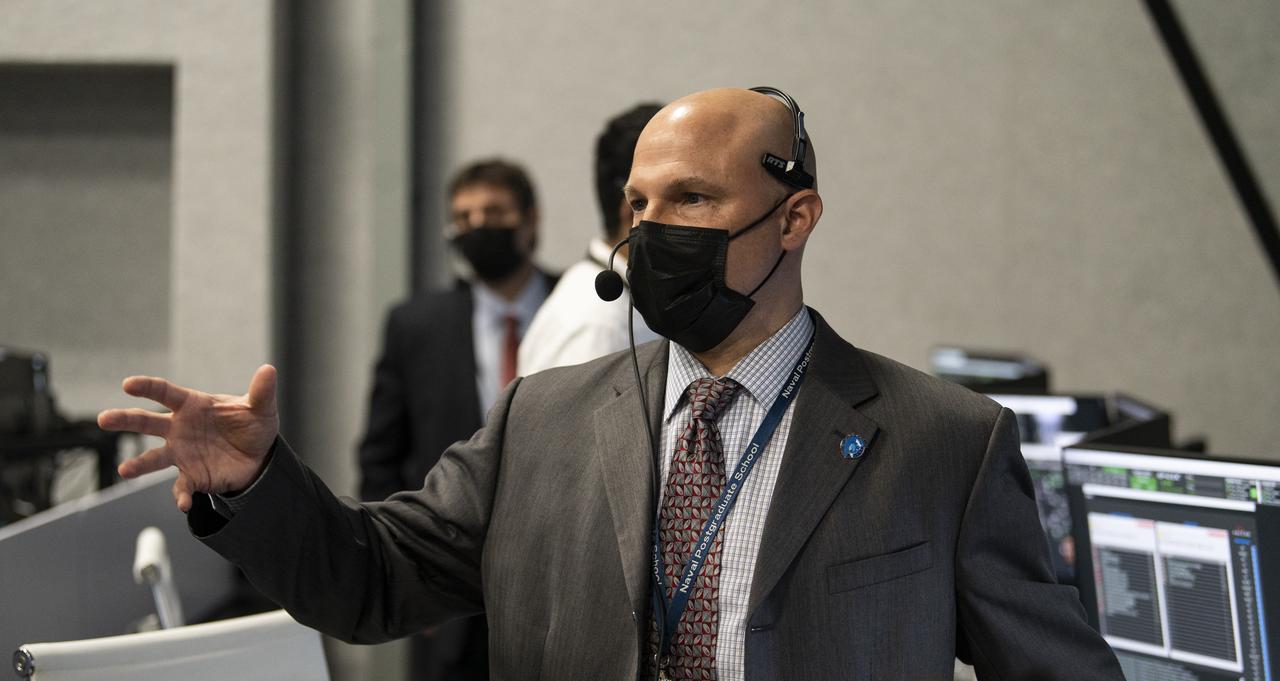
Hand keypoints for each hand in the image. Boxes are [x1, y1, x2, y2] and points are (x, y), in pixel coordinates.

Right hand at [98, 365, 279, 511]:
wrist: (259, 457)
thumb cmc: (251, 425)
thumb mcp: (260, 408)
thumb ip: (262, 391)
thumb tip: (269, 369)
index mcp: (192, 405)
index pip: (166, 393)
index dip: (147, 387)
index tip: (128, 384)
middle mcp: (179, 429)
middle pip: (147, 422)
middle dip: (125, 420)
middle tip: (104, 419)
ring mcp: (182, 453)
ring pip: (154, 458)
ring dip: (139, 464)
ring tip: (125, 470)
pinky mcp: (192, 476)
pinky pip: (182, 488)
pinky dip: (182, 496)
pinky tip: (184, 503)